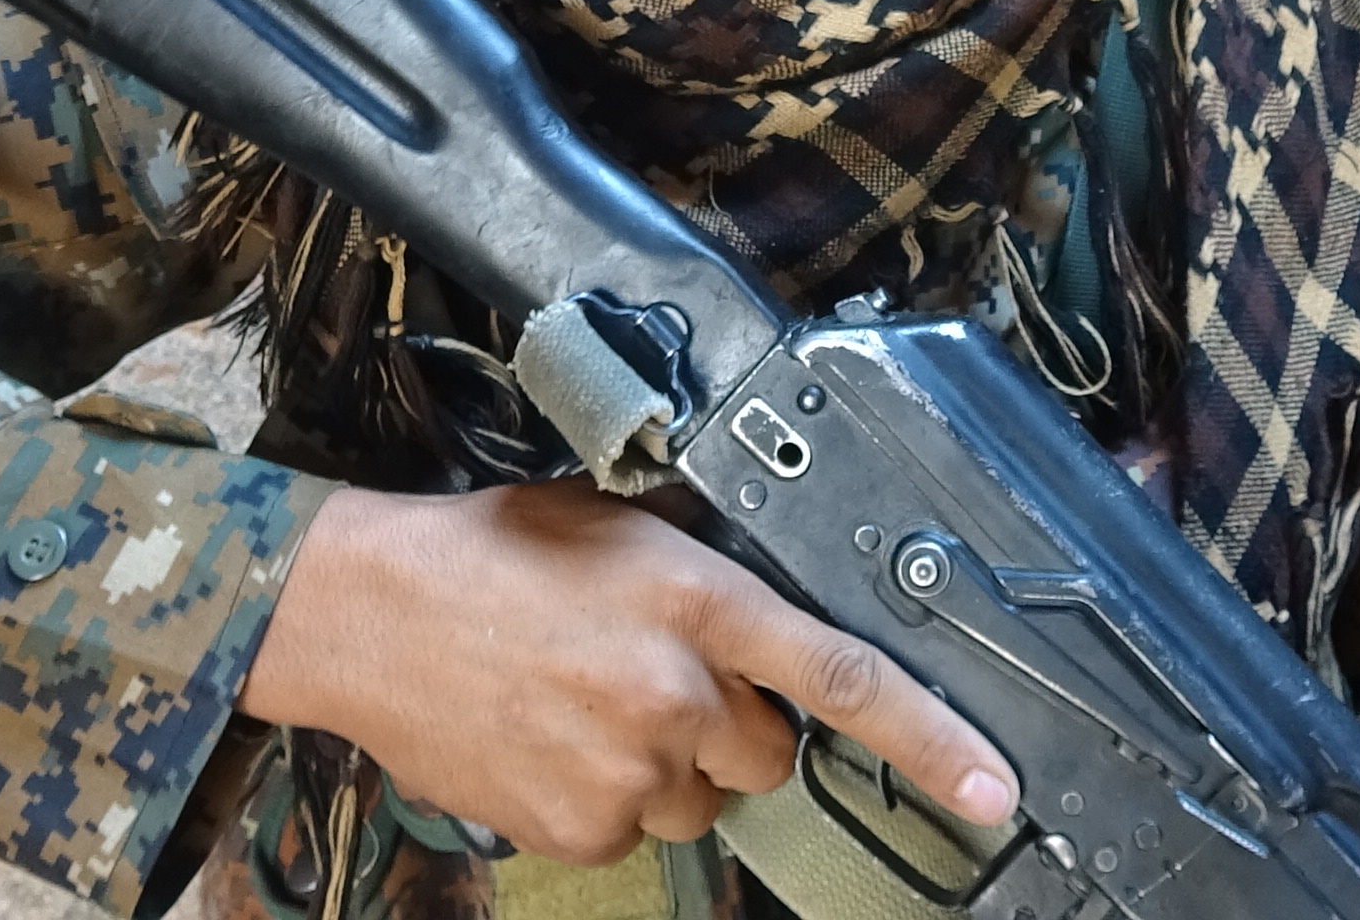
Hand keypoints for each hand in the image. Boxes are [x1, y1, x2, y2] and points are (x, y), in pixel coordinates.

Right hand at [239, 478, 1017, 864]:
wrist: (366, 612)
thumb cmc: (490, 553)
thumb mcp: (623, 527)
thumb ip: (711, 576)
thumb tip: (770, 622)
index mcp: (699, 600)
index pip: (843, 674)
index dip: (930, 737)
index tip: (993, 786)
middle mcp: (675, 692)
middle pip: (766, 752)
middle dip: (730, 727)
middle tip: (653, 679)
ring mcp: (626, 770)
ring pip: (696, 799)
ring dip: (663, 766)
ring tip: (582, 702)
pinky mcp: (576, 829)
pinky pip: (629, 831)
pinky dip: (601, 798)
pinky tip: (549, 741)